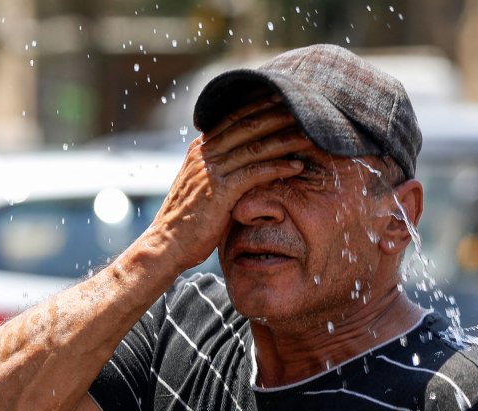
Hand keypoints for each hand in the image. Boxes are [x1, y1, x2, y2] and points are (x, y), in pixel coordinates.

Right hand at [149, 98, 310, 270]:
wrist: (167, 244)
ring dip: (285, 140)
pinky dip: (278, 167)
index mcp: (200, 149)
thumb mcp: (200, 186)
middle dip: (277, 115)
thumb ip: (218, 169)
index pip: (233, 118)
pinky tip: (297, 166)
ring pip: (255, 147)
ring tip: (310, 136)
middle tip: (305, 107)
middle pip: (247, 126)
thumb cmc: (187, 220)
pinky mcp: (219, 191)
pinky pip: (255, 173)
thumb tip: (241, 161)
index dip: (259, 106)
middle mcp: (204, 154)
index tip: (283, 98)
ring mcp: (211, 171)